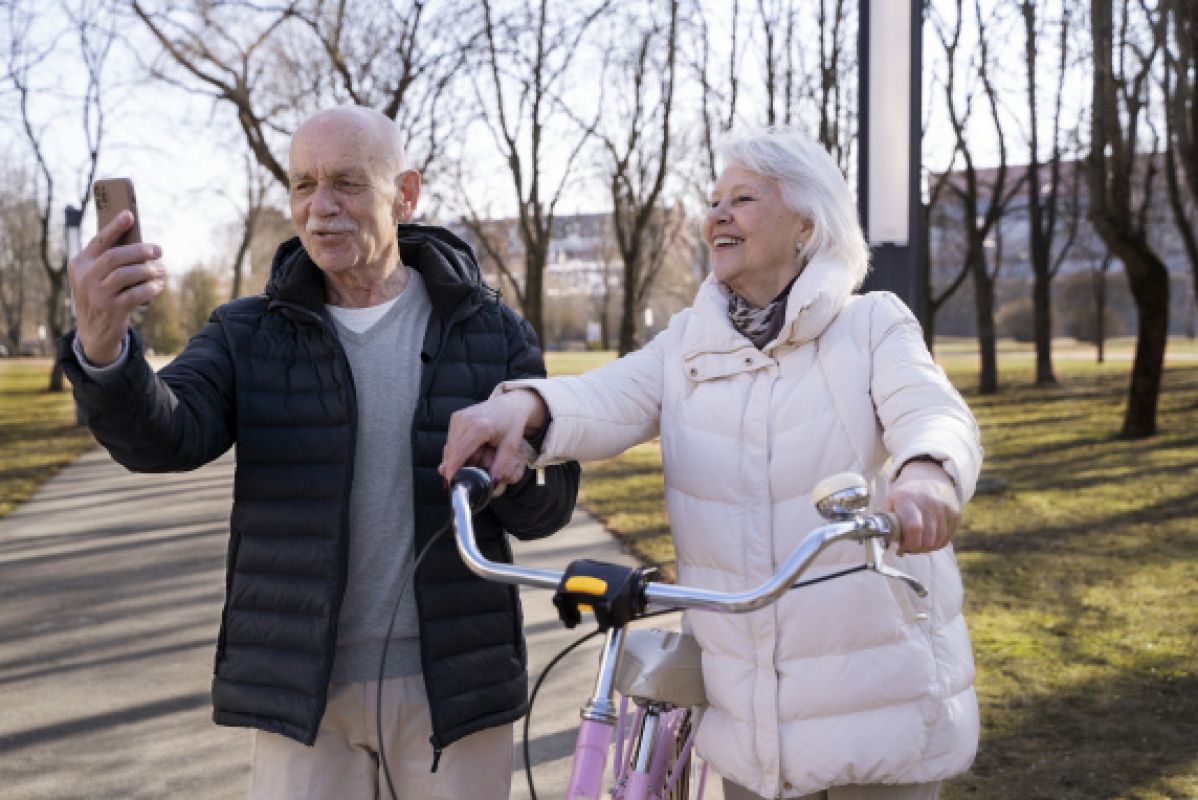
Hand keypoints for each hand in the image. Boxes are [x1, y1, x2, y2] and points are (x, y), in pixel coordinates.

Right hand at [70, 210, 163, 365]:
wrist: (94, 334)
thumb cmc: (101, 297)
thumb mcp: (96, 278)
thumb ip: (109, 262)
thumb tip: (140, 244)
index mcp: (79, 264)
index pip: (99, 241)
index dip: (115, 227)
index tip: (129, 215)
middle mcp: (85, 277)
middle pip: (116, 256)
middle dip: (141, 250)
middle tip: (158, 250)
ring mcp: (97, 294)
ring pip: (128, 273)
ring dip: (149, 270)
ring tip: (160, 271)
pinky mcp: (112, 309)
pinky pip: (137, 293)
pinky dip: (151, 287)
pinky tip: (158, 285)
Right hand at [439, 390, 547, 486]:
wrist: (510, 405)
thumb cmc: (512, 423)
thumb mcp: (511, 445)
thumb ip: (501, 464)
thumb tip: (493, 482)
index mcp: (480, 426)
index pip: (460, 452)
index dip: (453, 468)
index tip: (450, 482)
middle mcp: (466, 420)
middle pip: (452, 451)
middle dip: (453, 467)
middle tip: (460, 479)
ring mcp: (459, 417)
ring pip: (449, 446)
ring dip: (455, 459)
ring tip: (471, 462)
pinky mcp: (456, 417)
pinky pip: (451, 440)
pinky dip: (456, 450)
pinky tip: (468, 452)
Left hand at [887, 461, 960, 553]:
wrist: (928, 476)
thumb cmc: (905, 495)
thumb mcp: (890, 502)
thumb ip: (885, 523)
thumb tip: (885, 546)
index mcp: (908, 498)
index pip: (914, 527)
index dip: (909, 543)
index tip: (902, 547)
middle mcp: (929, 501)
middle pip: (927, 539)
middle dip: (917, 549)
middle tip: (909, 547)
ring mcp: (945, 507)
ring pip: (938, 541)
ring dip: (927, 548)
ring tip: (918, 543)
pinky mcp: (955, 514)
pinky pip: (947, 538)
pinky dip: (937, 543)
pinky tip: (928, 538)